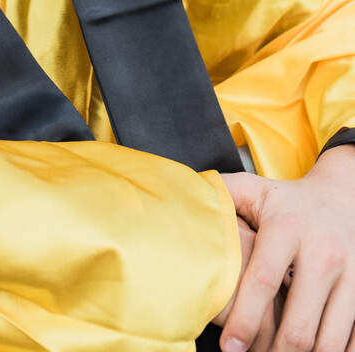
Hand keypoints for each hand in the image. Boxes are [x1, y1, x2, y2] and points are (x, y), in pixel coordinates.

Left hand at [219, 146, 354, 351]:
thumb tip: (186, 201)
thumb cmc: (288, 201)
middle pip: (299, 326)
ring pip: (327, 342)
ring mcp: (350, 277)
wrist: (344, 198)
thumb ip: (220, 194)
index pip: (263, 281)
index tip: (229, 348)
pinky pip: (353, 341)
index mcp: (287, 229)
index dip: (244, 319)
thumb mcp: (254, 189)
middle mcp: (322, 254)